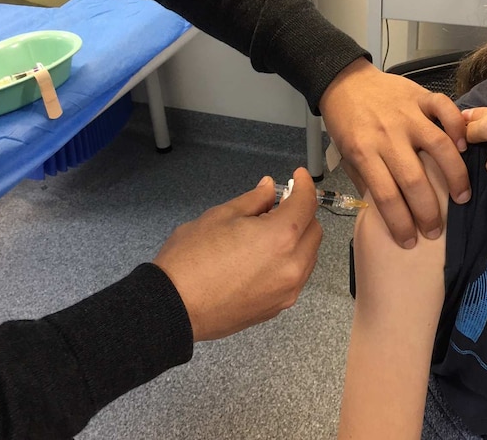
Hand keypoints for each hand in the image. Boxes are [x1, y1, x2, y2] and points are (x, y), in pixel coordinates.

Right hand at [153, 168, 321, 341]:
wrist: (172, 308)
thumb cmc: (190, 261)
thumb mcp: (220, 216)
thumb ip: (253, 201)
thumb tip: (268, 189)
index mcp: (281, 237)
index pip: (307, 204)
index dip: (304, 185)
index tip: (298, 177)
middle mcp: (292, 266)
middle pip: (314, 230)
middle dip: (302, 213)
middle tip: (279, 204)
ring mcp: (287, 290)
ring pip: (308, 256)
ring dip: (298, 239)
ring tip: (268, 231)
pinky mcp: (277, 307)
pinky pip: (295, 277)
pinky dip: (289, 261)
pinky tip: (264, 256)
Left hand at [319, 58, 470, 248]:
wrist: (343, 81)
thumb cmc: (346, 123)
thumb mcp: (346, 155)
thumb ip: (366, 180)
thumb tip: (386, 212)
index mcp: (363, 152)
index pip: (385, 196)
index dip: (401, 223)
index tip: (410, 242)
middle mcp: (387, 135)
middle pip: (414, 180)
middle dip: (428, 212)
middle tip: (436, 230)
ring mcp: (406, 114)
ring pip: (438, 147)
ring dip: (454, 176)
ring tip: (461, 198)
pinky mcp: (420, 96)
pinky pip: (445, 109)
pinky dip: (457, 126)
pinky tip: (464, 147)